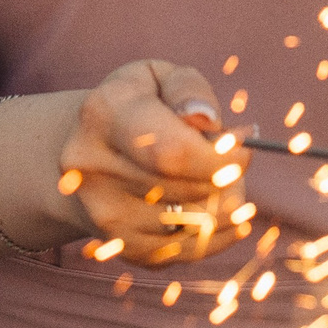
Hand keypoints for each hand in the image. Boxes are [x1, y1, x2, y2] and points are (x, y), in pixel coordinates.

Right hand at [53, 60, 249, 263]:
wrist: (84, 146)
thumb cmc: (137, 105)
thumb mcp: (160, 76)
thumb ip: (188, 89)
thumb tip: (206, 120)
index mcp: (103, 114)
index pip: (173, 153)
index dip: (221, 157)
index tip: (242, 148)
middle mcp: (92, 166)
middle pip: (189, 189)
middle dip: (227, 177)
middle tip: (232, 162)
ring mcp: (102, 212)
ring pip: (193, 223)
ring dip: (223, 204)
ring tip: (215, 179)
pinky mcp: (119, 244)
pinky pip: (187, 251)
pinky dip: (216, 233)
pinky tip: (214, 208)